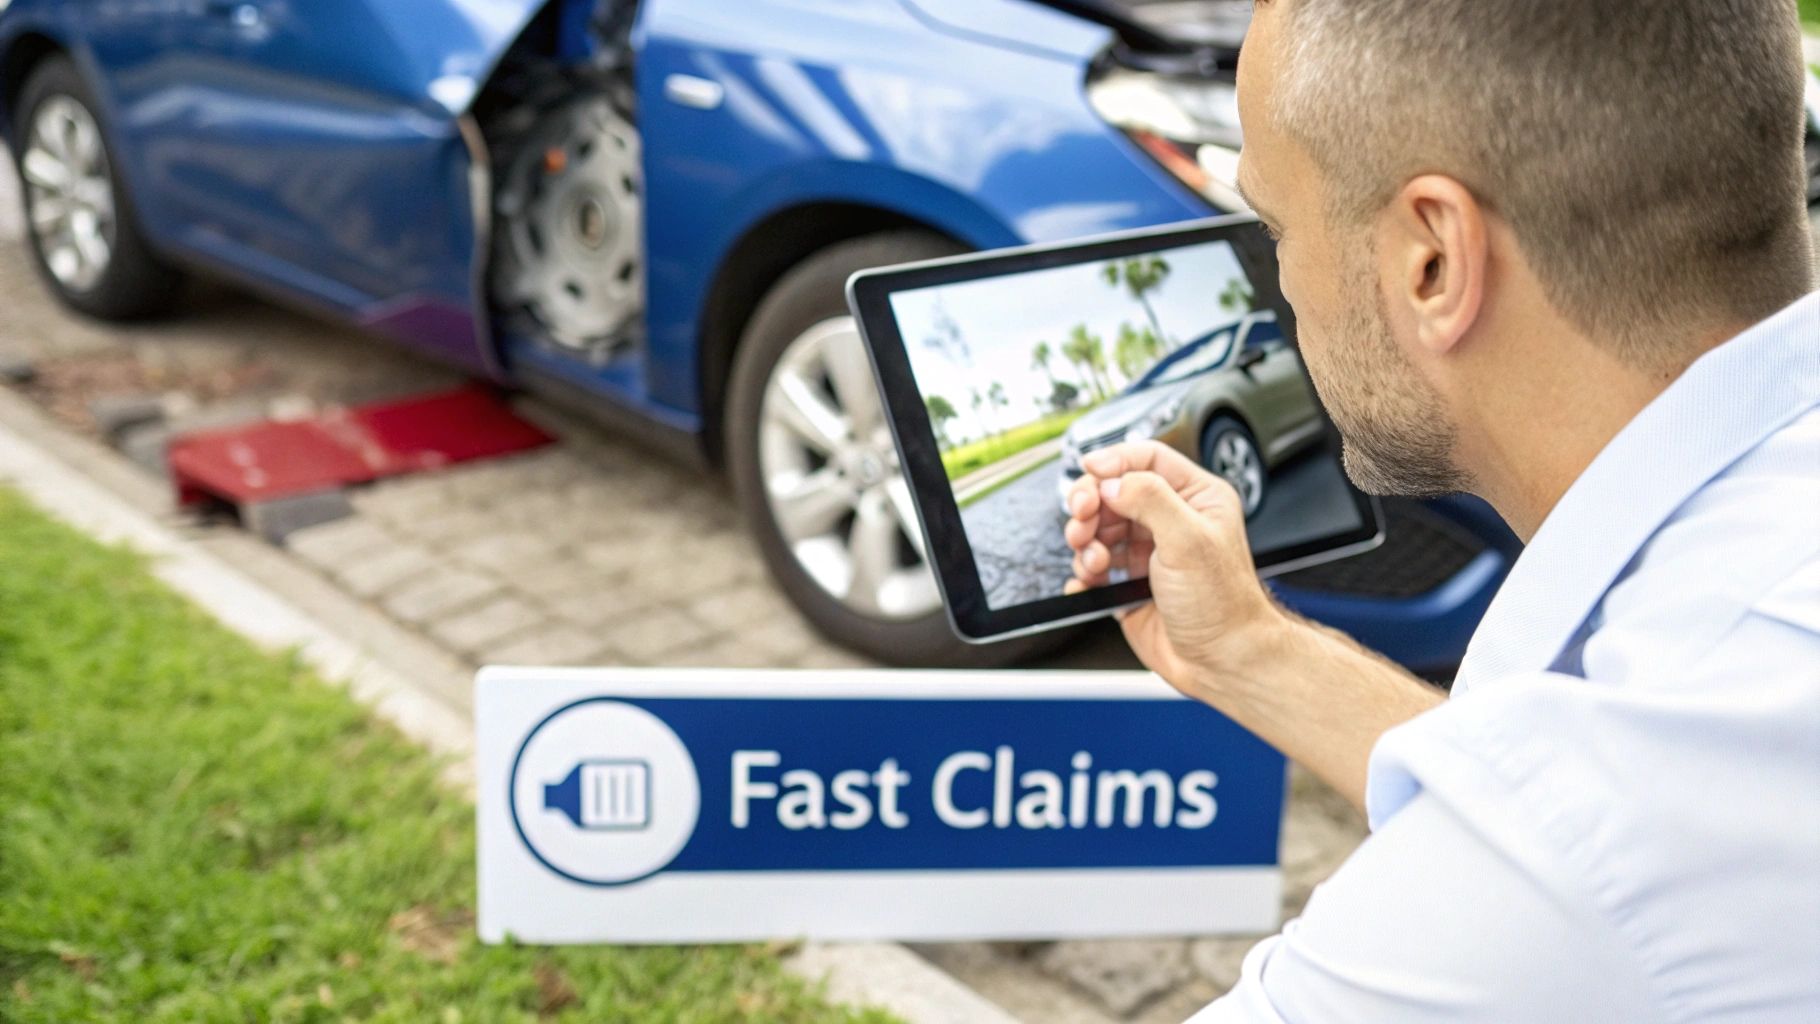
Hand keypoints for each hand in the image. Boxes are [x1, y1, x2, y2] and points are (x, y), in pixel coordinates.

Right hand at [1063, 441, 1282, 693]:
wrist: (1221, 662)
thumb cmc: (1223, 606)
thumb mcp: (1189, 540)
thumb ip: (1149, 499)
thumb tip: (1112, 482)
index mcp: (1196, 498)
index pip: (1148, 459)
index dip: (1115, 460)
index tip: (1089, 468)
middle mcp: (1170, 521)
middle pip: (1114, 492)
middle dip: (1091, 504)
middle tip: (1082, 518)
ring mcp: (1148, 552)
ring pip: (1099, 528)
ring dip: (1086, 542)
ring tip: (1095, 561)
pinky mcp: (1129, 583)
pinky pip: (1093, 567)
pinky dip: (1084, 572)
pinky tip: (1092, 582)